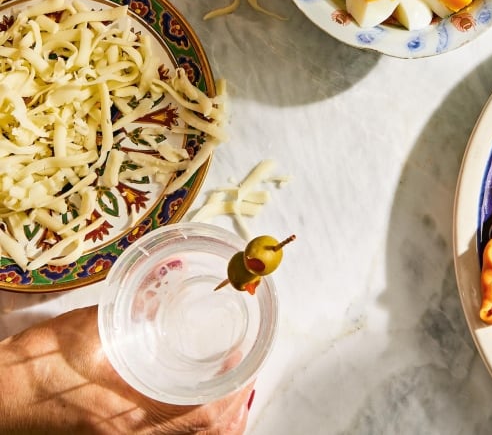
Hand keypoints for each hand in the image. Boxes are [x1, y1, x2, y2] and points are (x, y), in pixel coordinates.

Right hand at [0, 305, 252, 434]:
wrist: (6, 395)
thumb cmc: (45, 360)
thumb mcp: (97, 327)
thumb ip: (136, 313)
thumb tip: (168, 291)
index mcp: (132, 412)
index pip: (205, 414)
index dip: (236, 391)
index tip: (248, 364)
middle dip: (234, 408)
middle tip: (244, 375)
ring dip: (215, 421)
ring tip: (226, 388)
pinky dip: (190, 428)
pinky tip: (191, 403)